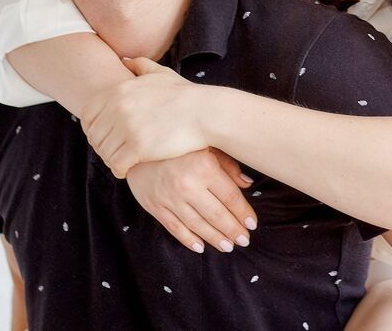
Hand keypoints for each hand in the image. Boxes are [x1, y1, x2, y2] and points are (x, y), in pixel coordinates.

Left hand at [81, 57, 207, 177]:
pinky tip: (128, 169)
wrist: (205, 112)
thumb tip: (124, 60)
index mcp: (118, 91)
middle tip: (116, 151)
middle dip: (102, 145)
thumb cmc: (185, 95)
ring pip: (104, 152)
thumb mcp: (161, 74)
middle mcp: (118, 108)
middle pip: (94, 136)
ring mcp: (127, 128)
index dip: (94, 128)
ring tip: (122, 160)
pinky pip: (116, 164)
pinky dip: (119, 170)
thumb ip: (140, 65)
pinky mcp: (138, 147)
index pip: (87, 115)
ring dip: (111, 159)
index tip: (107, 135)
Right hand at [126, 148, 258, 253]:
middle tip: (244, 241)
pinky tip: (201, 247)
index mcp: (204, 168)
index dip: (243, 213)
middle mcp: (187, 185)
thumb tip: (247, 185)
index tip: (252, 224)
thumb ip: (228, 166)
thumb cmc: (180, 145)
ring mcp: (170, 198)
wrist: (139, 147)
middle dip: (232, 230)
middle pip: (216, 214)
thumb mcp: (208, 146)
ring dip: (214, 238)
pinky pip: (174, 228)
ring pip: (197, 225)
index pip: (230, 197)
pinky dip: (188, 240)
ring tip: (228, 247)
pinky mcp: (154, 206)